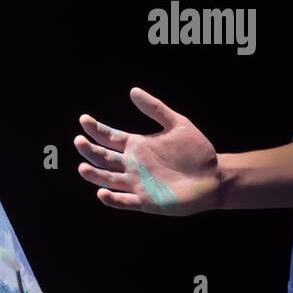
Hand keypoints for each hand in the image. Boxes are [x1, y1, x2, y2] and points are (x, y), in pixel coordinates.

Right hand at [74, 87, 221, 215]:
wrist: (214, 177)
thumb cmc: (196, 151)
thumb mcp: (177, 123)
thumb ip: (155, 108)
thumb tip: (133, 91)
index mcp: (137, 146)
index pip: (110, 137)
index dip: (96, 130)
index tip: (84, 120)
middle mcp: (133, 165)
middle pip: (104, 158)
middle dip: (90, 150)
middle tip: (79, 141)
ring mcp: (138, 184)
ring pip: (109, 180)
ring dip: (95, 175)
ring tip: (83, 167)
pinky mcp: (147, 202)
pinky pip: (125, 201)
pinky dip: (113, 199)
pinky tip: (102, 193)